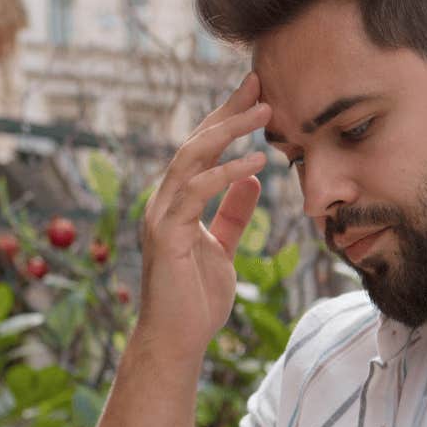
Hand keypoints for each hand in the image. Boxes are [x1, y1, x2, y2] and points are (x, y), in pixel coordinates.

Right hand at [136, 74, 269, 355]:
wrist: (176, 341)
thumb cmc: (195, 300)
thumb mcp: (223, 249)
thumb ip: (233, 214)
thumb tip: (251, 179)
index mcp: (177, 202)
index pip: (202, 149)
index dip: (227, 119)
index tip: (258, 94)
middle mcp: (164, 201)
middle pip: (195, 142)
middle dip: (228, 112)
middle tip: (261, 85)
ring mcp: (161, 215)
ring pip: (191, 158)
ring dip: (229, 132)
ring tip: (265, 113)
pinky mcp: (166, 234)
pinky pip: (196, 192)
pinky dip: (225, 173)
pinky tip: (255, 162)